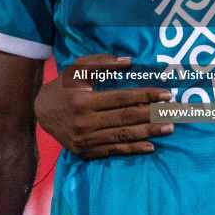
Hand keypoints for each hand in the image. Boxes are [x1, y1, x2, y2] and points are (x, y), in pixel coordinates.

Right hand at [35, 54, 175, 158]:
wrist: (40, 112)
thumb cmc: (64, 86)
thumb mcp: (78, 69)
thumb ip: (102, 63)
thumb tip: (129, 62)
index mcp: (83, 100)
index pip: (121, 98)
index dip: (145, 96)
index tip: (166, 94)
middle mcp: (85, 122)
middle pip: (125, 118)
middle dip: (152, 115)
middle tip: (174, 113)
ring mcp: (85, 139)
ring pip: (122, 136)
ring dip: (148, 132)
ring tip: (168, 128)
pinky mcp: (85, 151)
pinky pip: (113, 151)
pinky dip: (132, 150)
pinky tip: (150, 146)